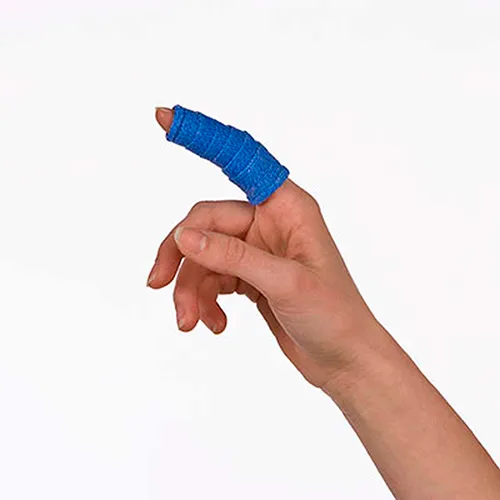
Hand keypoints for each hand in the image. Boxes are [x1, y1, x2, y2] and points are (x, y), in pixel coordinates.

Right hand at [148, 112, 379, 391]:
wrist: (344, 360)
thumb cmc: (334, 315)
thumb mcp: (286, 283)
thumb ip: (234, 258)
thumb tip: (184, 237)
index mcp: (287, 207)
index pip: (239, 160)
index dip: (203, 137)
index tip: (163, 118)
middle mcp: (269, 223)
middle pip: (204, 223)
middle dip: (180, 257)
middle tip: (157, 284)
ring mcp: (256, 250)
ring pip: (202, 257)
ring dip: (189, 289)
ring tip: (190, 323)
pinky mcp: (248, 276)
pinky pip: (211, 279)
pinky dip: (204, 302)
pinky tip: (215, 325)